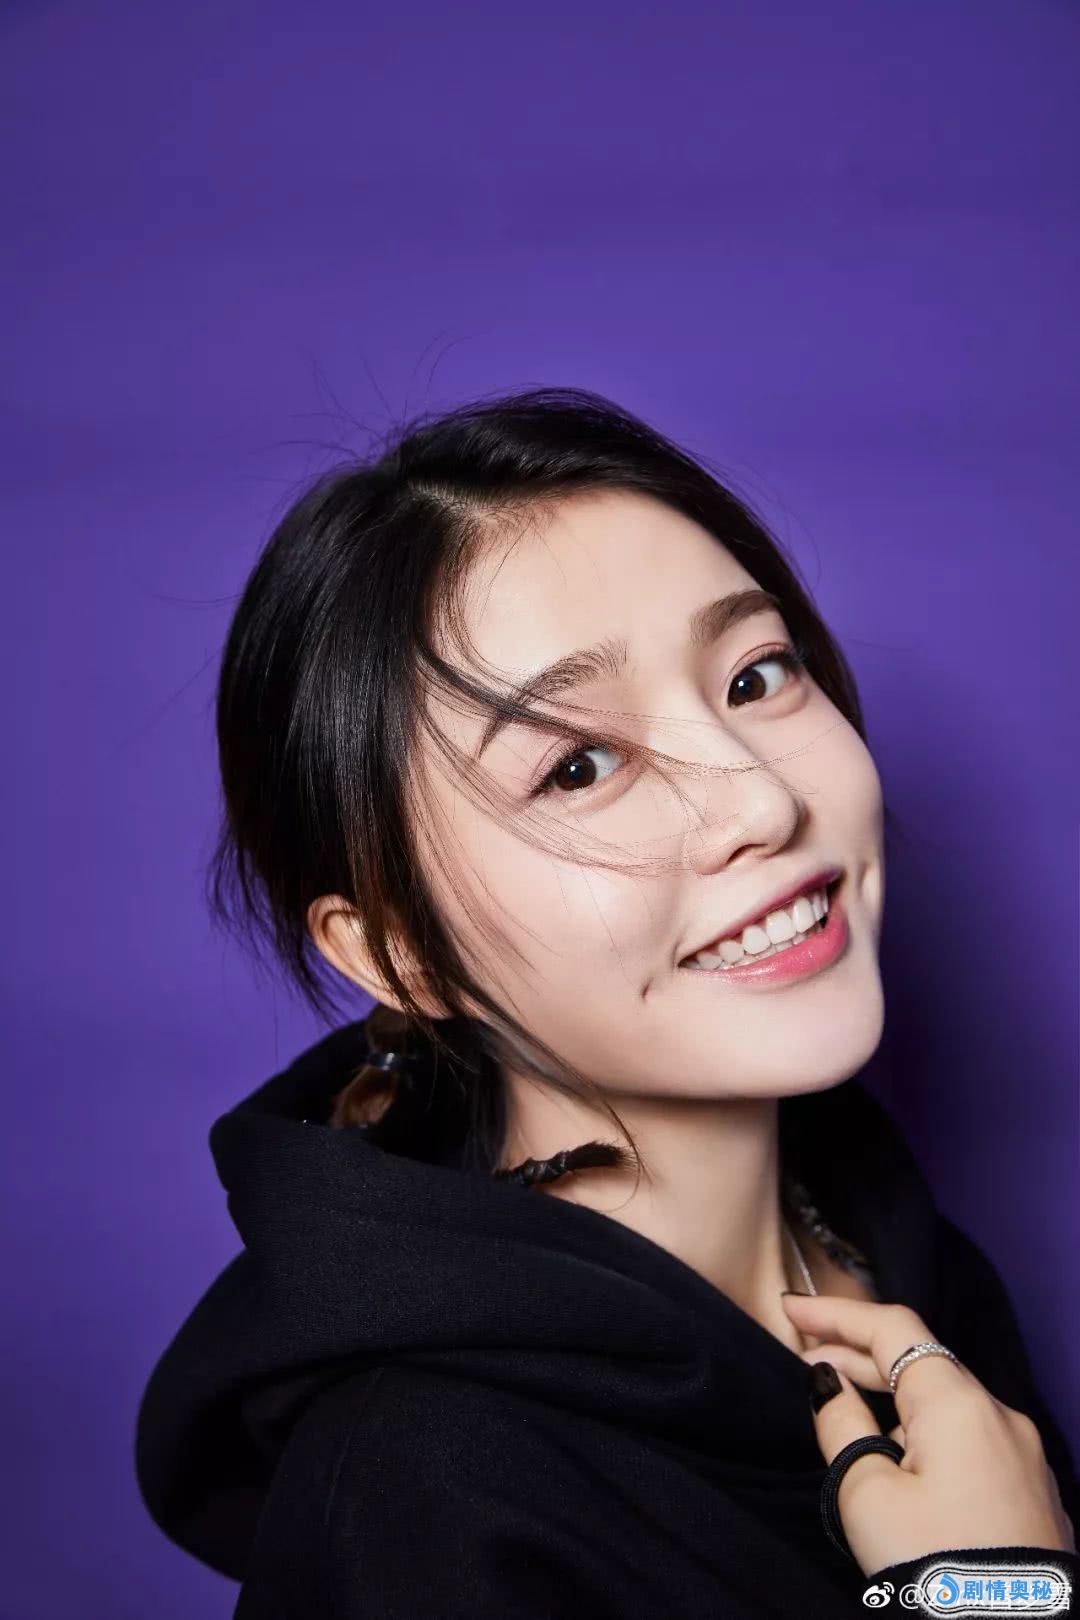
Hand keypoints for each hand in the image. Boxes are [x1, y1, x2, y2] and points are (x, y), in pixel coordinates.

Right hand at [782, 1292, 1075, 1575]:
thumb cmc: (936, 1566)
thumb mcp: (866, 1495)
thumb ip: (842, 1425)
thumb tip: (829, 1383)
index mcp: (957, 1402)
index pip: (892, 1327)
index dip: (836, 1312)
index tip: (790, 1308)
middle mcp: (998, 1414)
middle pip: (920, 1361)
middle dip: (859, 1354)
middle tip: (804, 1355)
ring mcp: (1021, 1454)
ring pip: (946, 1404)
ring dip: (893, 1400)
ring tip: (847, 1417)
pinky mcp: (1029, 1491)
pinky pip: (969, 1439)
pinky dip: (926, 1433)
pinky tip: (900, 1464)